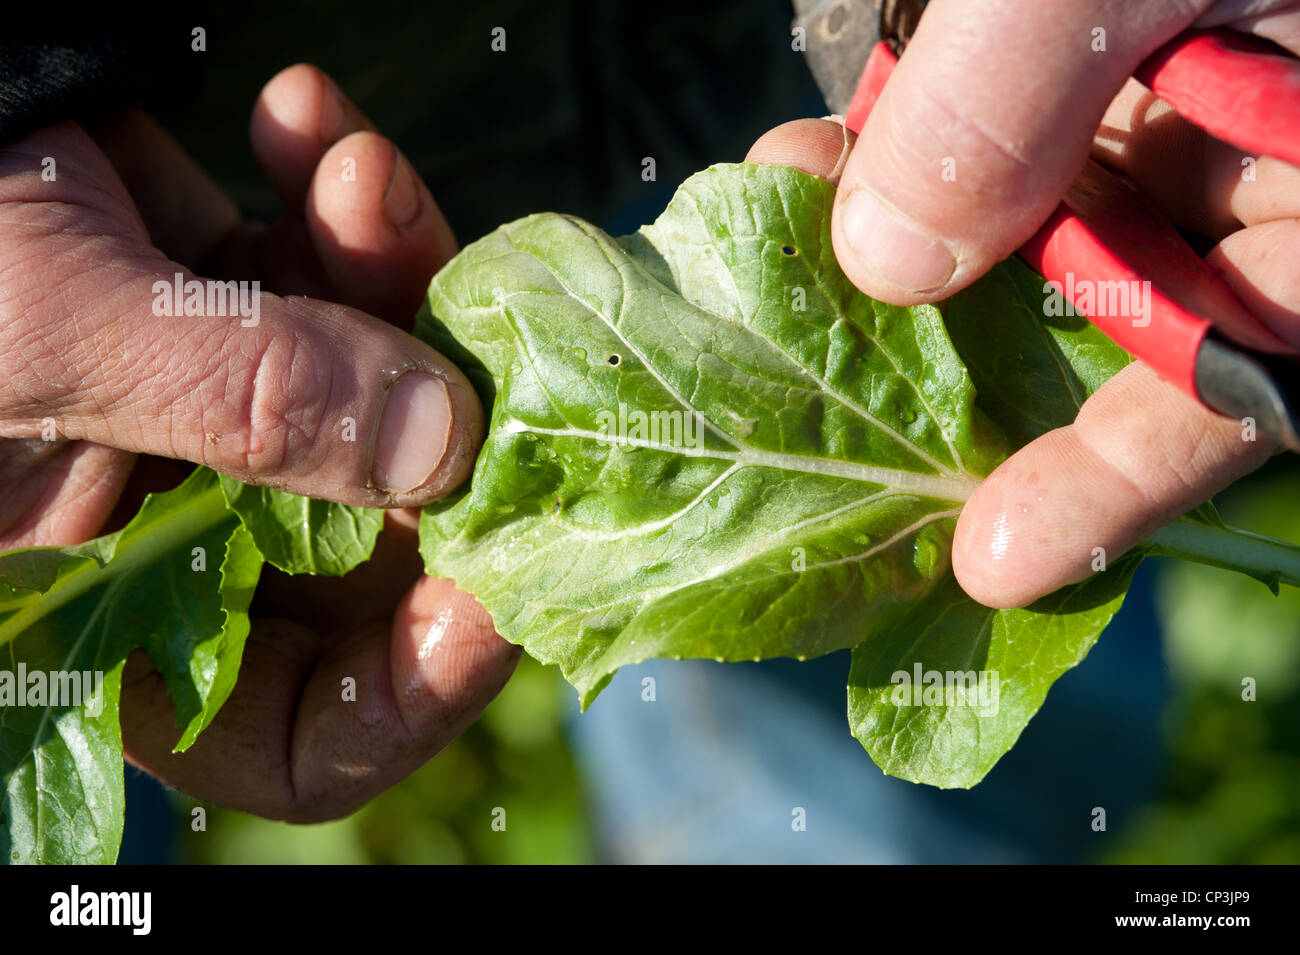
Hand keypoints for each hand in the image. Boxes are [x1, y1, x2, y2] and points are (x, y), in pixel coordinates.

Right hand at [0, 65, 516, 820]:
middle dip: (453, 427)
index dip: (416, 685)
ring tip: (359, 174)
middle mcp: (184, 538)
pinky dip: (341, 199)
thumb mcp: (44, 345)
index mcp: (112, 625)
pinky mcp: (224, 305)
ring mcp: (214, 418)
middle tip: (491, 337)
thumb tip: (447, 446)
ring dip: (398, 273)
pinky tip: (305, 120)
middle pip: (391, 538)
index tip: (495, 594)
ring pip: (388, 386)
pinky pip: (334, 274)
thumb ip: (247, 404)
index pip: (305, 733)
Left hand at [750, 0, 1299, 607]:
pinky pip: (1006, 145)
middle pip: (1115, 327)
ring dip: (905, 251)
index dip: (1113, 489)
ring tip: (775, 248)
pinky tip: (818, 156)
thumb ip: (1026, 84)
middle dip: (960, 363)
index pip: (1235, 391)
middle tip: (819, 389)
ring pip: (1041, 233)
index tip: (992, 559)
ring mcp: (1181, 119)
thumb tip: (888, 258)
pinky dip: (914, 157)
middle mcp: (1257, 174)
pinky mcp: (1100, 69)